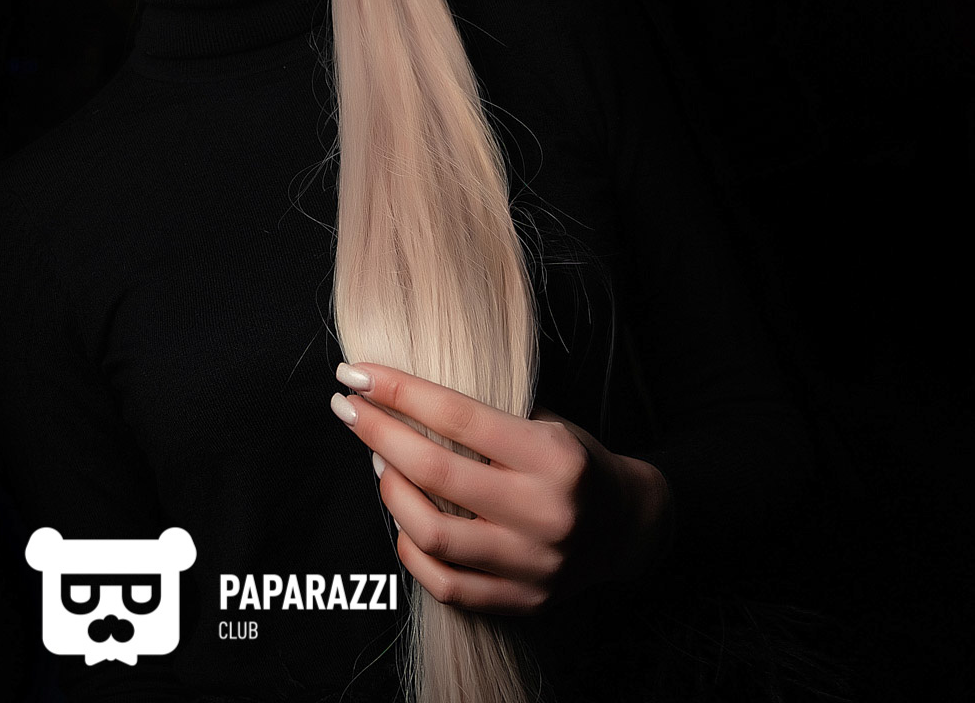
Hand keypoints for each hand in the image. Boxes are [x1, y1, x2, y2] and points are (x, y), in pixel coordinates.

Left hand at [328, 360, 672, 615]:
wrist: (627, 526)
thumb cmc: (574, 461)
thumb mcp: (547, 423)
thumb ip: (485, 418)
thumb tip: (399, 394)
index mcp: (553, 457)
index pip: (459, 417)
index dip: (399, 391)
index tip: (357, 373)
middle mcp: (544, 513)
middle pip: (436, 472)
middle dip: (378, 434)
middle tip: (347, 409)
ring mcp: (532, 564)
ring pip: (432, 534)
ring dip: (390, 492)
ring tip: (377, 462)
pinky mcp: (522, 601)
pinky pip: (446, 583)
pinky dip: (412, 549)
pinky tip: (401, 519)